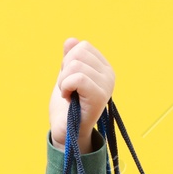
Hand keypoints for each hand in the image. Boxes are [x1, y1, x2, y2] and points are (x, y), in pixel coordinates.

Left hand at [48, 38, 115, 152]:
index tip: (69, 80)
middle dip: (64, 70)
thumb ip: (70, 59)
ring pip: (75, 65)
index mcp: (104, 68)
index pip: (82, 46)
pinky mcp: (100, 96)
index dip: (68, 61)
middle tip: (68, 89)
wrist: (66, 133)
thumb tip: (71, 40)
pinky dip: (65, 86)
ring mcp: (106, 85)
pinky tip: (68, 98)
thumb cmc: (67, 107)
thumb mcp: (66, 77)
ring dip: (63, 81)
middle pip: (79, 52)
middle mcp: (109, 75)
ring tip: (68, 95)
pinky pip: (78, 78)